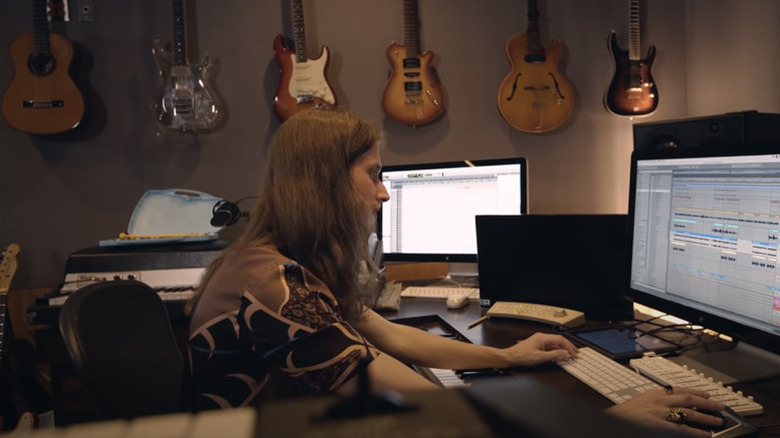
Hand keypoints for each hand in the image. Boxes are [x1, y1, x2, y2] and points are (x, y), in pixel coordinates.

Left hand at [504, 332, 578, 365]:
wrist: (510, 357)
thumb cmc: (522, 356)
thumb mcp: (540, 357)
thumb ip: (554, 355)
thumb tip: (564, 353)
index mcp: (542, 338)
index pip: (560, 340)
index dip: (569, 346)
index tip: (574, 353)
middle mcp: (541, 337)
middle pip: (558, 340)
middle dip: (568, 346)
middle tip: (575, 352)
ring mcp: (539, 341)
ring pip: (554, 343)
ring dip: (562, 348)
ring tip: (570, 354)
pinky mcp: (537, 345)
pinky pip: (550, 346)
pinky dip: (556, 349)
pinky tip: (559, 354)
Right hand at [606, 387, 724, 436]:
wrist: (610, 420)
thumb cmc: (621, 415)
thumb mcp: (638, 404)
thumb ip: (654, 404)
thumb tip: (669, 407)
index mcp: (652, 394)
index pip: (678, 389)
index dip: (695, 392)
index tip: (706, 394)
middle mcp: (658, 401)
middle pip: (688, 398)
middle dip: (706, 402)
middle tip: (719, 405)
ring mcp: (659, 413)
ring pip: (688, 412)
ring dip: (706, 416)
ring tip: (718, 420)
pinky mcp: (658, 426)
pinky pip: (682, 428)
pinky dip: (696, 432)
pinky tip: (706, 434)